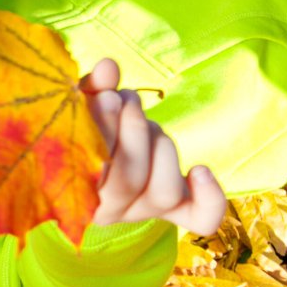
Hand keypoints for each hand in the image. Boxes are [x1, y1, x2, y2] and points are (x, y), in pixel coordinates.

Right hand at [84, 59, 226, 234]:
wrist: (97, 155)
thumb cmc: (82, 127)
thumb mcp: (79, 108)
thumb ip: (92, 90)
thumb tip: (109, 68)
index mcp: (77, 194)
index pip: (94, 176)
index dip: (104, 132)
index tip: (107, 96)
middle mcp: (110, 212)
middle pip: (131, 180)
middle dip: (134, 130)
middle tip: (126, 98)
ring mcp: (144, 211)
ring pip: (165, 192)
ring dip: (160, 146)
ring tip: (144, 119)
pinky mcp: (174, 210)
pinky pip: (201, 219)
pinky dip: (209, 197)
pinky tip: (200, 170)